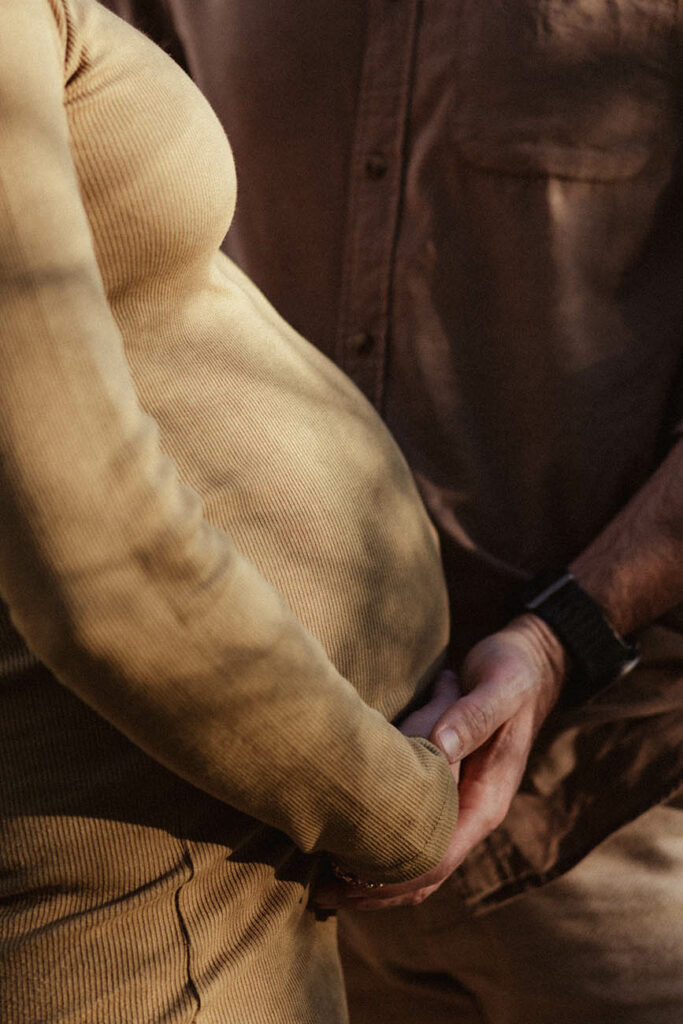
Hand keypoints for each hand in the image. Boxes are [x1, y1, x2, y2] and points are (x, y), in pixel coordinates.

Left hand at [315, 614, 565, 910]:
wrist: (529, 663)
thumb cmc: (512, 673)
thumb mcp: (498, 688)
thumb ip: (472, 716)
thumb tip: (439, 746)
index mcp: (488, 799)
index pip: (442, 857)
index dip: (397, 874)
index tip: (350, 876)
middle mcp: (474, 811)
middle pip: (426, 872)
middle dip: (378, 888)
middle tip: (323, 891)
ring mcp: (460, 805)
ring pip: (419, 860)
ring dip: (377, 876)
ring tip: (326, 882)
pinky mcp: (445, 790)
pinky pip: (416, 832)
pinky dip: (384, 846)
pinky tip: (346, 844)